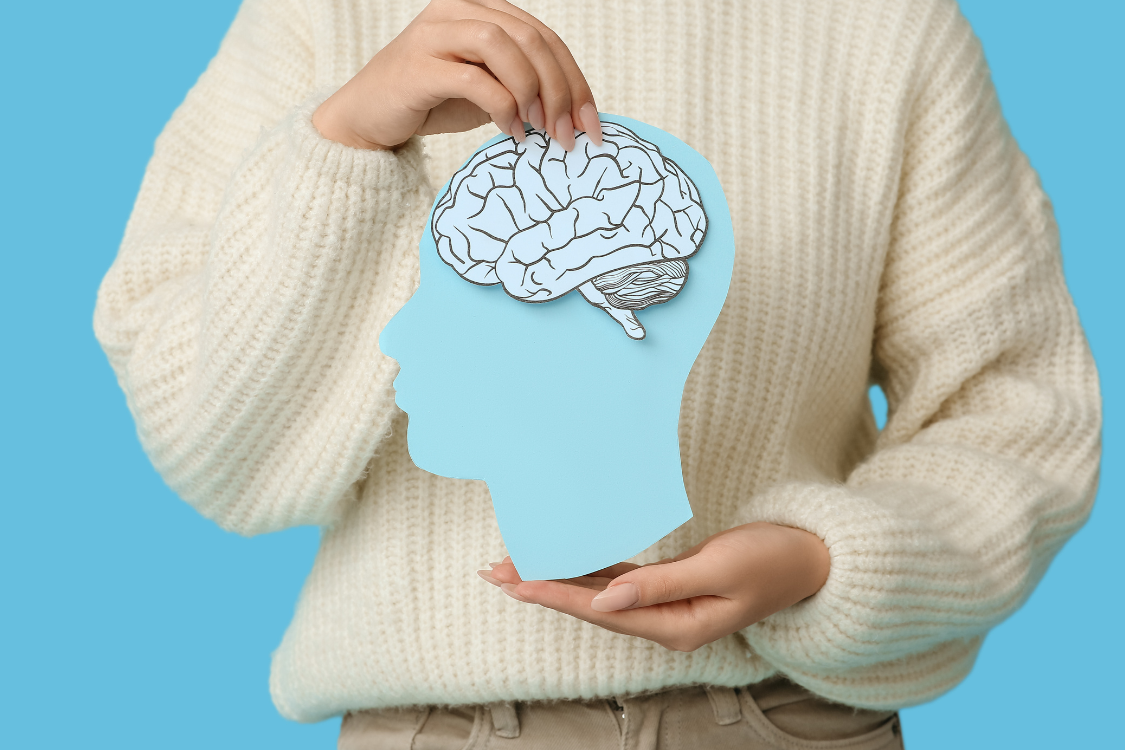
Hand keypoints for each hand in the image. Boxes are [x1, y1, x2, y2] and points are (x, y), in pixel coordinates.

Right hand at [313, 0, 601, 150]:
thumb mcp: (489, 90)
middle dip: (560, 90)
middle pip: (531, 38)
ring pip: (503, 45)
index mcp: (482, 8)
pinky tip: (510, 133)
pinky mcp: (417, 64)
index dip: (575, 81)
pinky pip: (473, 78)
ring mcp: (434, 33)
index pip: (545, 38)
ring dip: (532, 92)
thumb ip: (524, 88)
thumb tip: (573, 115)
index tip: (591, 125)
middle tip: (569, 134)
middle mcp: (458, 9)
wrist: (366, 118)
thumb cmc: (430, 103)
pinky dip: (502, 107)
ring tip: (540, 130)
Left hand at [479, 522, 829, 651]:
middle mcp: (665, 622)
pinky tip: (566, 564)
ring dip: (559, 580)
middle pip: (591, 606)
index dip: (553, 594)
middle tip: (495, 571)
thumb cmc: (772, 559)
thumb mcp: (718, 569)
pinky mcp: (673, 587)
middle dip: (542, 588)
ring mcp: (668, 607)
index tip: (513, 581)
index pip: (600, 611)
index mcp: (675, 626)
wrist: (812, 558)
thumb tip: (605, 601)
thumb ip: (659, 585)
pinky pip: (621, 582)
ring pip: (600, 594)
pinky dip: (589, 572)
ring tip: (517, 568)